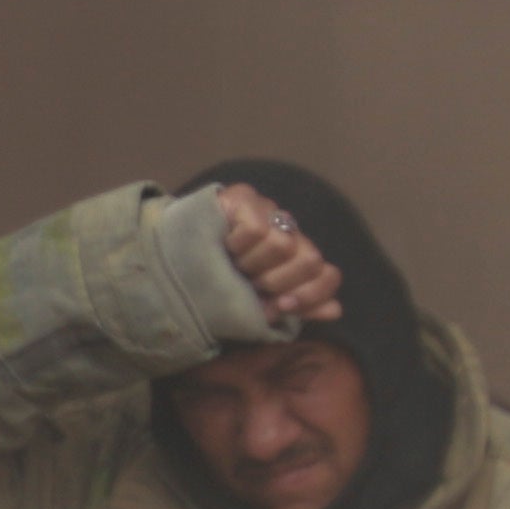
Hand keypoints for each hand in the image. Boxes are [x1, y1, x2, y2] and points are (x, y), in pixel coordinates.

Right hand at [215, 183, 341, 331]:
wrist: (174, 261)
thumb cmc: (219, 283)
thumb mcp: (259, 303)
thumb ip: (297, 306)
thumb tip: (335, 310)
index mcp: (297, 256)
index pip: (327, 274)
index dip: (310, 294)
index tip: (280, 305)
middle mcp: (289, 230)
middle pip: (309, 260)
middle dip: (276, 281)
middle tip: (249, 283)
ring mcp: (269, 210)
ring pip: (282, 245)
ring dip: (252, 263)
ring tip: (233, 264)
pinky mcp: (244, 197)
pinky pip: (255, 229)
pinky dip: (238, 244)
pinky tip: (224, 245)